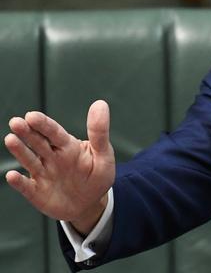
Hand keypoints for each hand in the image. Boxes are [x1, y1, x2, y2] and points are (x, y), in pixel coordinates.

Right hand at [4, 100, 115, 233]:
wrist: (90, 204)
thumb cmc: (98, 176)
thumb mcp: (104, 154)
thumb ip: (100, 132)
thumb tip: (100, 103)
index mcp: (68, 146)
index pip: (54, 132)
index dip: (44, 124)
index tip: (32, 115)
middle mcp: (52, 157)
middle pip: (38, 142)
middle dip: (27, 132)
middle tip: (16, 121)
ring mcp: (43, 174)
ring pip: (29, 160)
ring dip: (19, 150)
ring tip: (10, 138)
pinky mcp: (37, 192)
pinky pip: (26, 186)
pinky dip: (19, 182)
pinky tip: (12, 175)